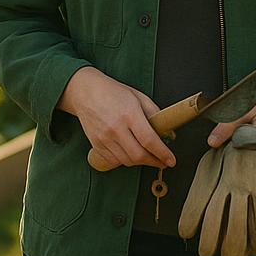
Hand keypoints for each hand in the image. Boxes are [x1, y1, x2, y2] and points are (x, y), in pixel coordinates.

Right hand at [58, 67, 174, 168]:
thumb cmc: (113, 92)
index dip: (163, 153)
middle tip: (162, 162)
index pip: (149, 140)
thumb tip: (168, 133)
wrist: (85, 92)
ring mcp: (104, 138)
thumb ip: (154, 114)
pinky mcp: (96, 144)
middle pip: (138, 155)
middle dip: (154, 162)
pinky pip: (114, 161)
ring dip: (140, 162)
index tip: (171, 160)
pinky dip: (125, 161)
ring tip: (147, 157)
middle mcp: (116, 128)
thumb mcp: (138, 97)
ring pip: (127, 161)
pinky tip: (130, 154)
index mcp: (129, 113)